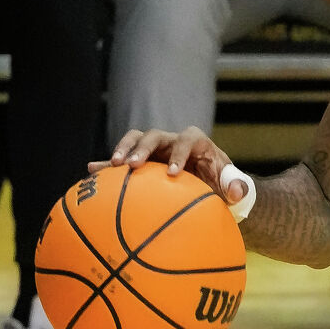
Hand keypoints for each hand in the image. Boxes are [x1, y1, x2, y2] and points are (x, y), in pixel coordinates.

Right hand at [92, 127, 250, 206]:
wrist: (209, 187)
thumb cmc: (222, 185)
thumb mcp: (232, 187)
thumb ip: (237, 187)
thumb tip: (238, 193)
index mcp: (197, 142)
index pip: (187, 141)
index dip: (179, 154)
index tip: (172, 173)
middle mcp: (173, 141)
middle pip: (155, 136)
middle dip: (143, 148)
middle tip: (132, 166)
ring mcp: (155, 149)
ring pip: (135, 140)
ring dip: (123, 150)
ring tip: (113, 166)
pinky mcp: (142, 160)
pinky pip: (122, 159)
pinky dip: (108, 164)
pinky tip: (91, 172)